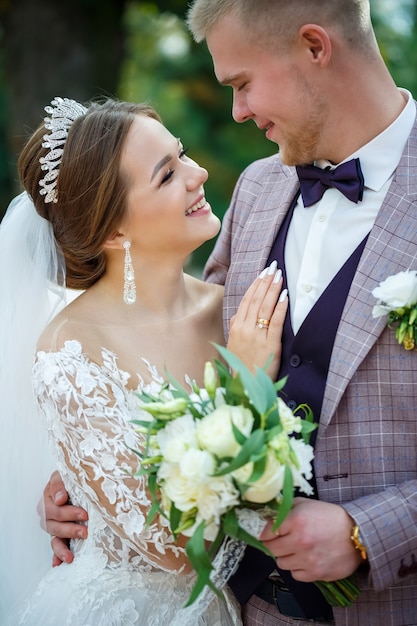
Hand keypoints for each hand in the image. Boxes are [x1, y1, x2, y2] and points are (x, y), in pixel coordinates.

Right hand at [41, 470, 87, 565]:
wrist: (82, 480)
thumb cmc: (74, 477)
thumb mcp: (66, 475)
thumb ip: (59, 484)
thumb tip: (59, 499)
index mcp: (48, 497)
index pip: (53, 509)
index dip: (67, 513)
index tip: (84, 514)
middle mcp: (48, 513)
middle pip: (53, 525)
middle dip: (69, 529)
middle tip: (85, 531)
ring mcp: (54, 525)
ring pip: (54, 538)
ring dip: (62, 548)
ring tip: (71, 556)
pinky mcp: (61, 534)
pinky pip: (56, 547)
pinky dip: (57, 556)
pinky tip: (58, 564)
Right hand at [227, 260, 287, 378]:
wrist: (246, 387)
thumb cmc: (242, 366)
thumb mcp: (233, 345)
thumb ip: (236, 328)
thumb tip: (239, 315)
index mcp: (236, 327)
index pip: (246, 300)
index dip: (255, 285)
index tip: (263, 273)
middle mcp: (245, 329)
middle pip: (256, 300)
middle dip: (266, 281)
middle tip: (273, 267)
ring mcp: (257, 336)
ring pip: (265, 307)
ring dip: (273, 289)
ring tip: (279, 276)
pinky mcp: (270, 344)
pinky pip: (275, 321)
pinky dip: (280, 307)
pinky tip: (285, 295)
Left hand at [261, 497, 362, 581]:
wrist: (358, 534)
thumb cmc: (330, 516)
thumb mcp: (306, 503)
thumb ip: (285, 508)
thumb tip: (267, 514)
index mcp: (296, 520)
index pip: (265, 531)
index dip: (264, 531)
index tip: (267, 531)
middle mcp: (300, 541)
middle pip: (271, 548)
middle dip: (274, 543)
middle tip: (282, 539)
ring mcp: (308, 560)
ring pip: (281, 563)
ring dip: (285, 556)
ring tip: (296, 548)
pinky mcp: (317, 574)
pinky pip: (295, 575)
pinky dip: (298, 568)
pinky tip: (306, 558)